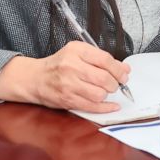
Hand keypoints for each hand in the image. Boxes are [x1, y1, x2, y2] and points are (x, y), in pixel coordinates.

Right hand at [0, 41, 129, 112]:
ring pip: (99, 94)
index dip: (118, 69)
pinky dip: (106, 108)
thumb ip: (100, 59)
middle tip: (116, 84)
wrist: (35, 78)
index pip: (105, 59)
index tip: (124, 74)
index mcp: (76, 51)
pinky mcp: (67, 100)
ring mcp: (69, 84)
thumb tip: (124, 69)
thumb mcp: (77, 53)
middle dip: (115, 83)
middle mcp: (72, 66)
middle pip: (104, 78)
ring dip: (107, 95)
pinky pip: (92, 106)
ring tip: (105, 91)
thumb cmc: (59, 65)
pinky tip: (112, 106)